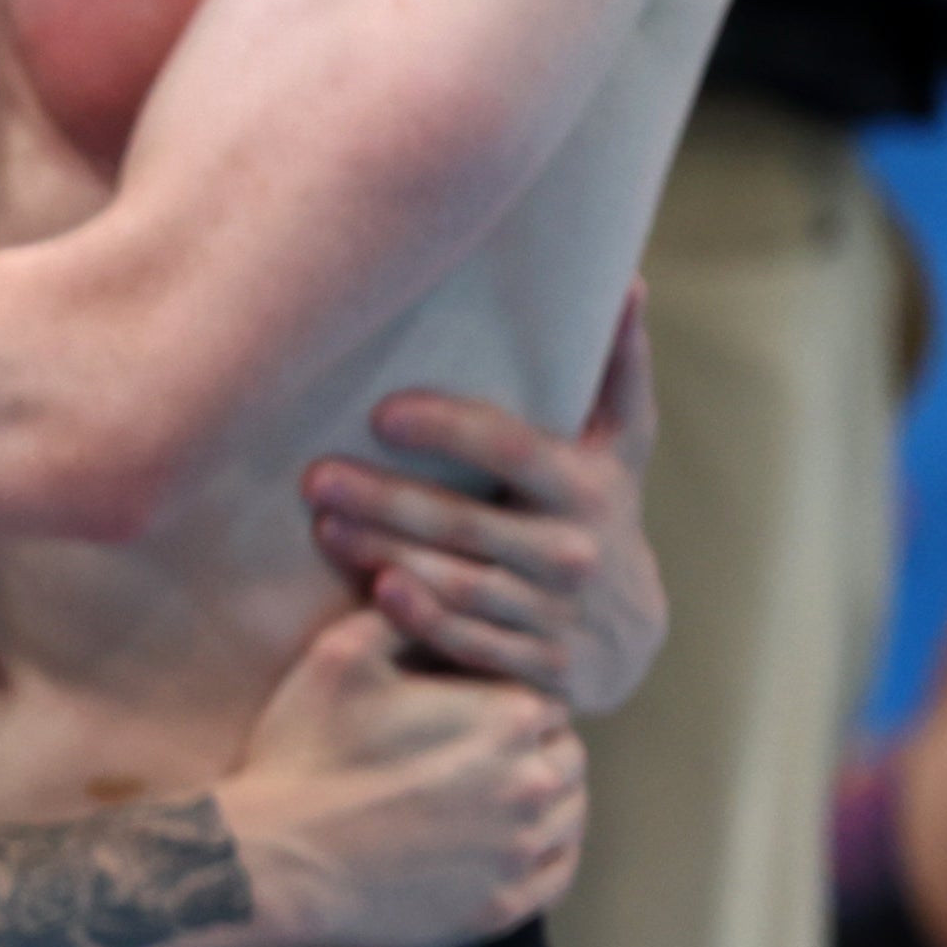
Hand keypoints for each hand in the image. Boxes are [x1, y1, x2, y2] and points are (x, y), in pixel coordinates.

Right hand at [204, 609, 586, 946]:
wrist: (278, 860)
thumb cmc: (304, 752)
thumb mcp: (339, 656)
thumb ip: (398, 612)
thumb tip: (419, 578)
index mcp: (506, 716)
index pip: (544, 693)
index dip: (507, 693)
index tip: (472, 700)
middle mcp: (531, 784)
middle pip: (565, 751)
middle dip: (532, 743)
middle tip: (480, 745)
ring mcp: (520, 852)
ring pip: (570, 812)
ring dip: (546, 795)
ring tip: (501, 789)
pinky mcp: (502, 905)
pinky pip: (558, 873)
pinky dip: (549, 851)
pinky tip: (519, 839)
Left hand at [299, 287, 667, 713]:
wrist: (631, 638)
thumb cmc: (599, 511)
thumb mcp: (619, 446)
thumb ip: (616, 367)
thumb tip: (629, 277)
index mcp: (590, 486)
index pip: (513, 448)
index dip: (448, 429)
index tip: (381, 412)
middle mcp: (577, 552)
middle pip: (467, 522)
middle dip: (387, 498)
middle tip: (316, 476)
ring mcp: (558, 616)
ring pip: (459, 582)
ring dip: (386, 552)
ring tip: (325, 522)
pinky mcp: (540, 669)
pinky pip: (471, 642)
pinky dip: (422, 620)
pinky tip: (376, 591)